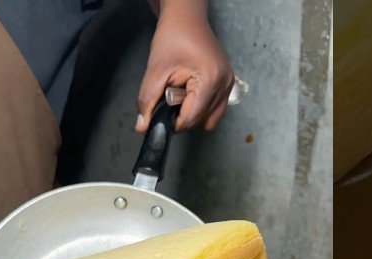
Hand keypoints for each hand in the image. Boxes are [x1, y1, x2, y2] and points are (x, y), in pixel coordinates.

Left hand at [136, 5, 232, 132]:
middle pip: (202, 121)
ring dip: (193, 114)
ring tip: (181, 94)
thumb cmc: (172, 38)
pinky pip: (215, 109)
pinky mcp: (228, 83)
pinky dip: (201, 107)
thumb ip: (147, 100)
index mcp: (210, 80)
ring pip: (210, 119)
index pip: (192, 118)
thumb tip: (142, 127)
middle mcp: (224, 85)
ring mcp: (229, 84)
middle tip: (170, 97)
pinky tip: (190, 93)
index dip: (174, 123)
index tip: (161, 115)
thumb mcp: (155, 70)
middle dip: (183, 116)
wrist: (186, 19)